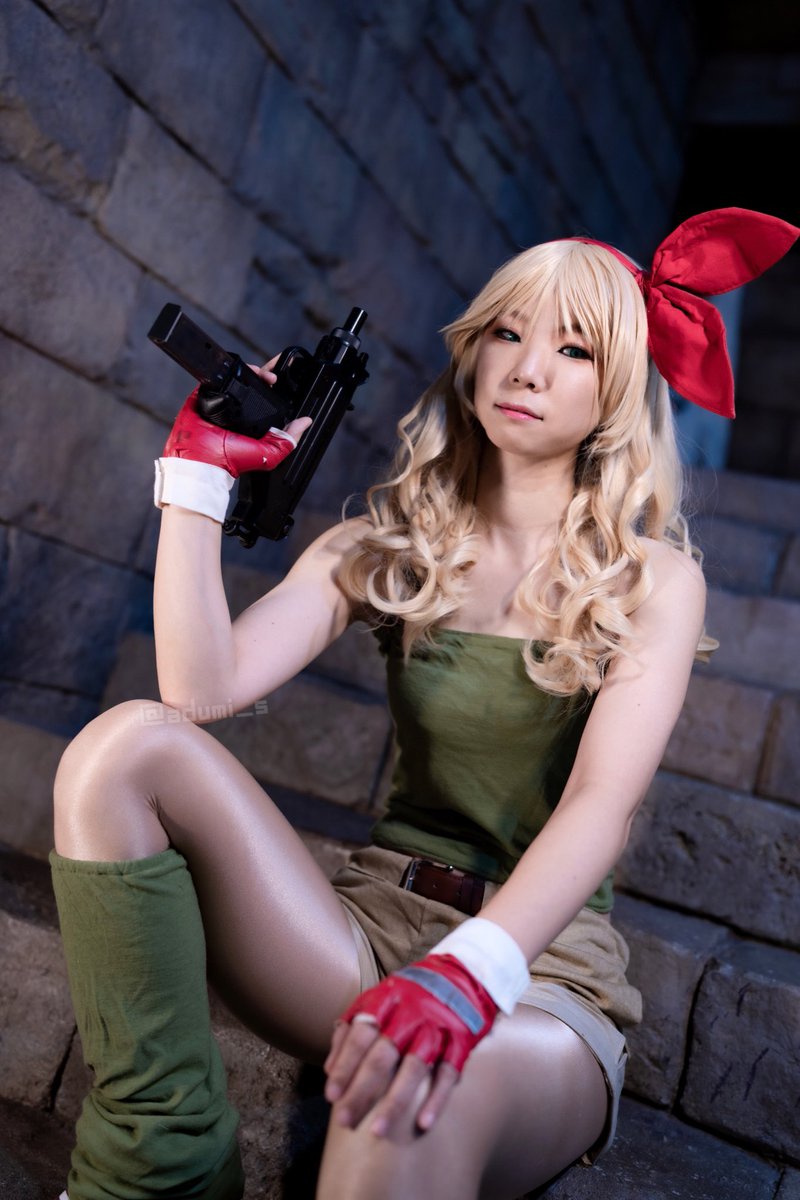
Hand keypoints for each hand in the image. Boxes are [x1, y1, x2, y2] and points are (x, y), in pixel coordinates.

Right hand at [162, 361, 311, 476]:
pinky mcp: (202, 397)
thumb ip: (289, 439)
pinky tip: (239, 371)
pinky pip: (214, 378)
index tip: (281, 380)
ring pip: (235, 378)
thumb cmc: (234, 461)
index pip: (266, 398)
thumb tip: (306, 422)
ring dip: (248, 371)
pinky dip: (226, 372)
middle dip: (264, 374)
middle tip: (272, 375)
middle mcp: (237, 411)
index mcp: (252, 421)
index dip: (273, 387)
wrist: (206, 460)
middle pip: (251, 384)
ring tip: (259, 373)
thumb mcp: (271, 453)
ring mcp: (219, 402)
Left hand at [324, 954, 498, 1136]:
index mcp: (386, 1000)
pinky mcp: (460, 1041)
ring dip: (395, 1102)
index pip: (360, 1035)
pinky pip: (448, 1073)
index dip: (345, 1066)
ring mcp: (437, 1027)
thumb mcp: (378, 1000)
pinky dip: (436, 1099)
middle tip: (344, 1121)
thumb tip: (330, 1069)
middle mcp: (410, 1013)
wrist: (461, 976)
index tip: (331, 1096)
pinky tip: (423, 1123)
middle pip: (382, 1055)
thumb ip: (352, 1029)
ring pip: (414, 1068)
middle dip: (361, 1091)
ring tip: (377, 1130)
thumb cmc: (409, 996)